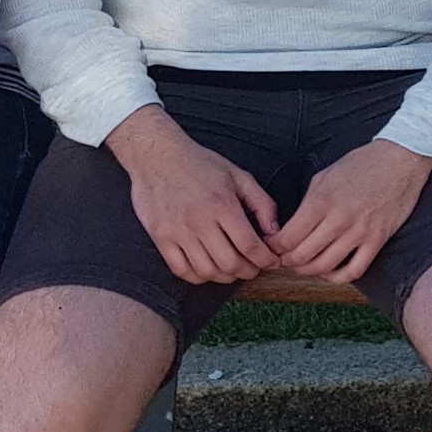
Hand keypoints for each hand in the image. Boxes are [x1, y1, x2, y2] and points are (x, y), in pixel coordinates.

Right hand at [107, 106, 280, 283]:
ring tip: (233, 270)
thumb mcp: (239, 176)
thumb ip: (262, 204)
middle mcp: (199, 220)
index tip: (272, 262)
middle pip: (230, 263)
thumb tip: (275, 233)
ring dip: (226, 277)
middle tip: (255, 268)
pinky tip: (208, 270)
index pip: (249, 245)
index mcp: (222, 204)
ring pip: (206, 271)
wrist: (157, 155)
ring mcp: (177, 231)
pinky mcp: (160, 237)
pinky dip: (198, 277)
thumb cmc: (200, 164)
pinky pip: (181, 270)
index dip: (266, 260)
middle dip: (249, 271)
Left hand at [271, 139, 431, 283]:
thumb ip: (308, 203)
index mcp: (321, 200)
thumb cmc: (362, 164)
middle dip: (287, 262)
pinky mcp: (378, 240)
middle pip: (302, 256)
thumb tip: (292, 226)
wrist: (401, 160)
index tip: (273, 247)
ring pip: (325, 266)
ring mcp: (360, 232)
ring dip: (308, 271)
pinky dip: (337, 277)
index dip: (275, 247)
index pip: (288, 237)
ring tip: (304, 266)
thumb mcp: (325, 176)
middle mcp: (339, 219)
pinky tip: (330, 271)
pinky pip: (354, 270)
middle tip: (284, 260)